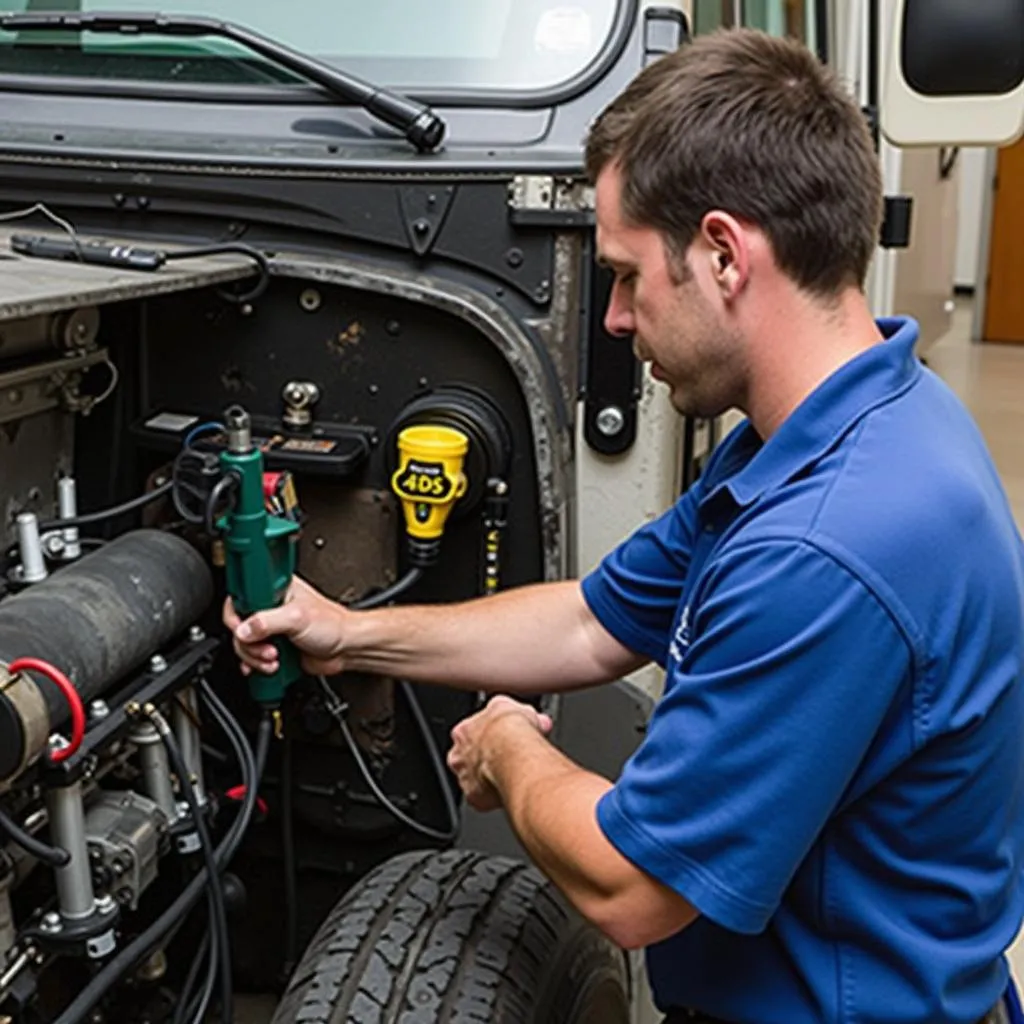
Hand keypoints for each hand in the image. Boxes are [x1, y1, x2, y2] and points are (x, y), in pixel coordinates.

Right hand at [223, 576, 348, 676]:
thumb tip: (243, 630)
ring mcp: (271, 627)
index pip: (242, 596)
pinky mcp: (273, 645)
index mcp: (276, 588)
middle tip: (268, 648)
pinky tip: (266, 666)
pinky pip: (252, 655)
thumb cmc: (332, 625)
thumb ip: (266, 622)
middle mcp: (270, 606)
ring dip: (255, 656)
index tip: (244, 628)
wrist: (346, 648)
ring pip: (244, 643)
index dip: (238, 615)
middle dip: (249, 642)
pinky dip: (255, 664)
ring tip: (274, 659)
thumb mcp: (297, 618)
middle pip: (239, 624)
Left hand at [447, 696, 552, 811]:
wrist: (515, 754)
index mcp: (463, 731)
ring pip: (477, 779)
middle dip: (489, 756)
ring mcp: (465, 778)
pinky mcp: (475, 798)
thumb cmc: (511, 731)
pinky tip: (513, 788)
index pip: (472, 733)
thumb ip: (519, 714)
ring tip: (514, 774)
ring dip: (492, 776)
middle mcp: (458, 756)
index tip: (507, 736)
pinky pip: (486, 798)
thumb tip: (536, 719)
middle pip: (471, 757)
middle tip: (510, 756)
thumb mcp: (518, 708)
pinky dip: (497, 795)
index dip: (492, 735)